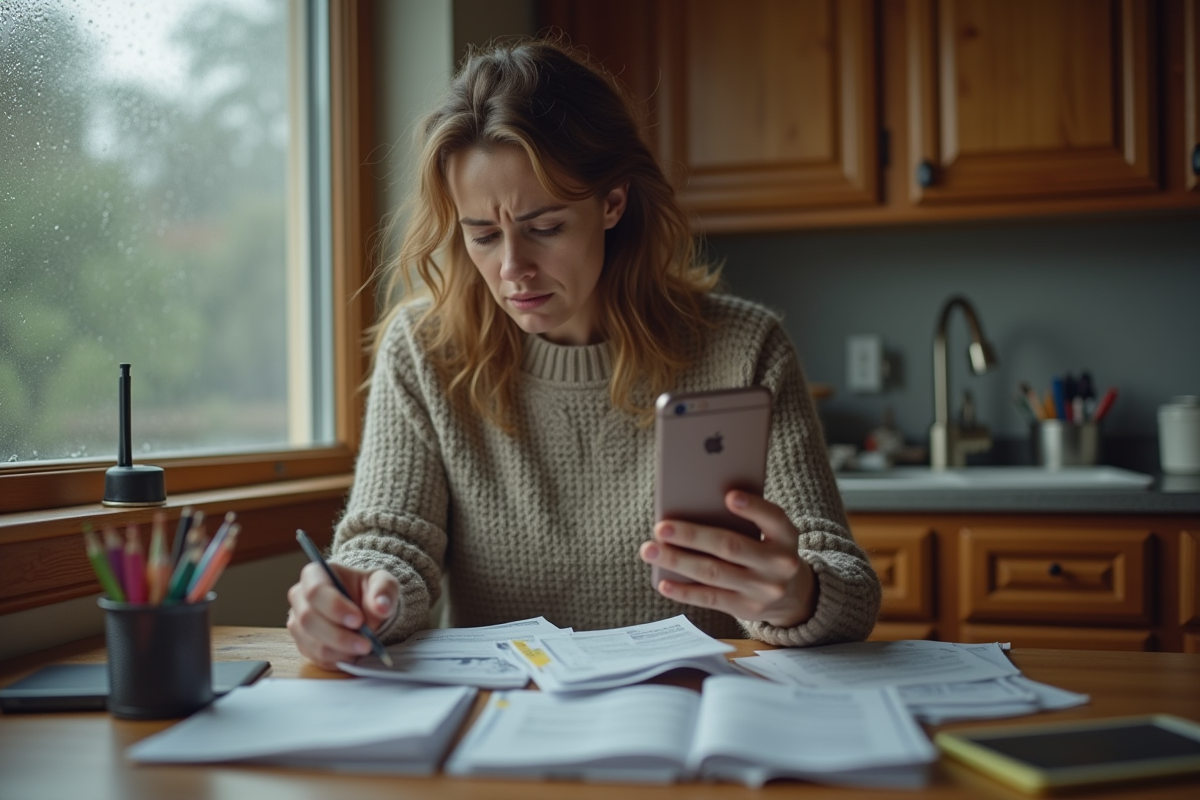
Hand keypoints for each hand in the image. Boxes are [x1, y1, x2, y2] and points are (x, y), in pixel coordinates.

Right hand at [286, 562, 399, 669]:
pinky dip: (338, 659)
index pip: (315, 590)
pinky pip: (316, 657)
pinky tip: (354, 653)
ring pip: (312, 642)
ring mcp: (298, 622)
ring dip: (341, 650)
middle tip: (366, 643)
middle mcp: (300, 598)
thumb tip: (381, 606)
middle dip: (339, 635)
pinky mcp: (303, 644)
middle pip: (308, 619)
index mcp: (315, 574)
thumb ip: (383, 591)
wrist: (366, 609)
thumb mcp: (383, 583)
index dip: (334, 607)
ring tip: (364, 648)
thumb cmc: (370, 591)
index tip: (358, 620)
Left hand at [638, 491, 816, 627]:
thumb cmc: (768, 550)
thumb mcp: (772, 533)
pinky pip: (710, 599)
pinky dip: (684, 591)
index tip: (729, 496)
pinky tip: (663, 581)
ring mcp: (763, 590)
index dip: (753, 508)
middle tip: (660, 527)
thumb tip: (695, 507)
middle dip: (692, 535)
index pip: (773, 518)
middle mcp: (779, 564)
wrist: (793, 596)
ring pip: (713, 573)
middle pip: (730, 547)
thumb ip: (747, 520)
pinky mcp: (746, 609)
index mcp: (787, 537)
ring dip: (677, 561)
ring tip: (650, 550)